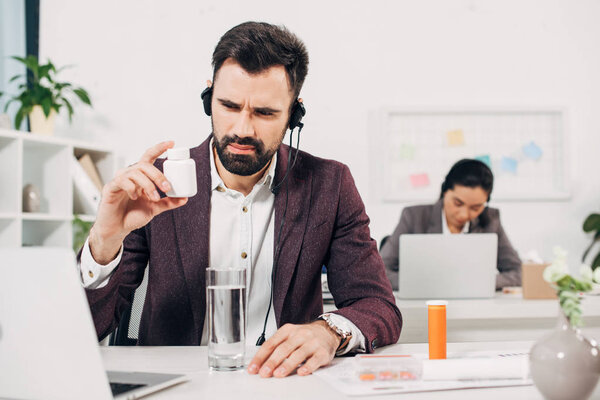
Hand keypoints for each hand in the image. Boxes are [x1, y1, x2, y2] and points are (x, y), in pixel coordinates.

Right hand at [89, 141, 187, 263]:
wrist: (116, 229)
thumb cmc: (132, 216)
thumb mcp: (155, 208)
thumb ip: (168, 202)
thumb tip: (185, 198)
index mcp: (140, 177)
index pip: (149, 157)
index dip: (159, 148)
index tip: (172, 143)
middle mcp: (129, 175)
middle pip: (144, 165)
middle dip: (158, 175)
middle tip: (167, 188)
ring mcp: (119, 180)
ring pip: (135, 172)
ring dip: (148, 185)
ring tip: (154, 198)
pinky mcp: (110, 188)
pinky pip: (121, 181)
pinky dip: (132, 188)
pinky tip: (136, 197)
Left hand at [247, 321, 340, 377]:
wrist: (327, 331)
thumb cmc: (304, 336)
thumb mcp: (289, 336)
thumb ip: (276, 347)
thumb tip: (260, 363)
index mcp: (287, 330)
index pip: (270, 344)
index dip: (260, 357)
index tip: (253, 368)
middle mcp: (299, 335)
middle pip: (283, 349)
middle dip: (272, 362)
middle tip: (264, 373)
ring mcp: (312, 343)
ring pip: (298, 354)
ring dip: (287, 365)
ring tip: (278, 374)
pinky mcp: (322, 352)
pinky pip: (315, 360)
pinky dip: (308, 367)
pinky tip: (301, 372)